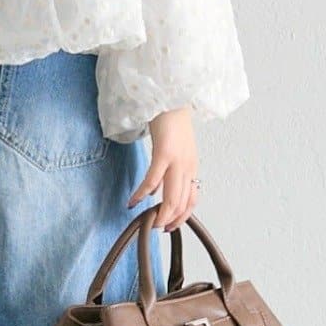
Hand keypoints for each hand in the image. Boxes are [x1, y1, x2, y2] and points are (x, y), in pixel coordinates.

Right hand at [127, 106, 198, 232]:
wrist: (171, 97)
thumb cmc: (171, 121)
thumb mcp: (174, 149)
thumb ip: (169, 170)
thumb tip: (156, 190)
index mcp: (192, 166)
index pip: (192, 200)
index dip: (181, 217)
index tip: (169, 225)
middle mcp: (188, 167)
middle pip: (182, 203)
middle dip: (170, 220)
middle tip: (156, 228)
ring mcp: (178, 161)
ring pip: (172, 198)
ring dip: (160, 214)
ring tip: (148, 221)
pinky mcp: (164, 153)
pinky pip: (153, 181)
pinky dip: (142, 194)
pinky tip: (133, 200)